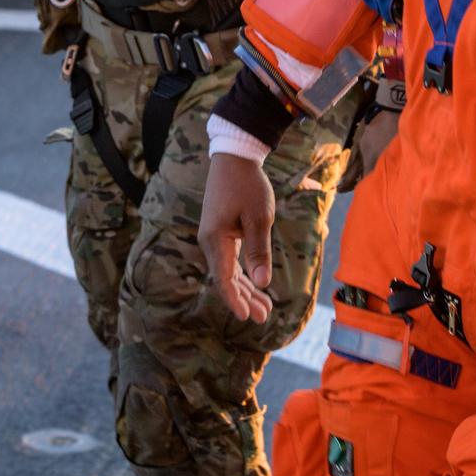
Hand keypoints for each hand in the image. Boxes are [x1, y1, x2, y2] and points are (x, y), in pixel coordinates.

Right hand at [197, 153, 276, 322]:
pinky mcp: (221, 232)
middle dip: (245, 299)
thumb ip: (259, 251)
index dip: (235, 300)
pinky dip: (243, 274)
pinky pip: (230, 260)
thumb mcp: (259, 218)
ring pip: (229, 271)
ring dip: (246, 288)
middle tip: (264, 317)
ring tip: (265, 307)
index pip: (223, 279)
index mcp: (215, 240)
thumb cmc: (248, 186)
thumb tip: (263, 283)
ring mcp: (214, 237)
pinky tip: (256, 284)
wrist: (235, 158)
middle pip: (226, 279)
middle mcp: (210, 242)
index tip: (247, 317)